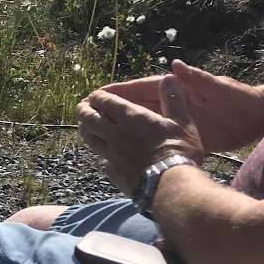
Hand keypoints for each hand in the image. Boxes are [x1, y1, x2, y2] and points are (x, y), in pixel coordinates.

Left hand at [77, 76, 205, 195]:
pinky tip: (104, 157)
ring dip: (85, 130)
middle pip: (89, 119)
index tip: (95, 95)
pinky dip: (101, 156)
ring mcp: (112, 155)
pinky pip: (103, 162)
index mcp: (130, 117)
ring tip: (84, 126)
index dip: (98, 97)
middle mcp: (115, 134)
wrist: (171, 186)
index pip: (104, 101)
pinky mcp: (114, 174)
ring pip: (90, 139)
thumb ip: (173, 99)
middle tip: (81, 107)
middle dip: (83, 110)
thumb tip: (171, 78)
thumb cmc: (179, 151)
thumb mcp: (182, 121)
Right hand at [99, 60, 263, 152]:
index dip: (116, 92)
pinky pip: (154, 140)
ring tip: (95, 135)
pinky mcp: (182, 136)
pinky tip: (123, 153)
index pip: (140, 88)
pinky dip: (139, 145)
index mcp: (176, 89)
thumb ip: (195, 79)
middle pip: (135, 107)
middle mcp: (171, 104)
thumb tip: (175, 66)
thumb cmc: (240, 98)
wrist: (258, 118)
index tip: (94, 95)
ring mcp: (175, 121)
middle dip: (110, 110)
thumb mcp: (217, 88)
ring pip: (142, 124)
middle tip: (85, 115)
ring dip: (121, 129)